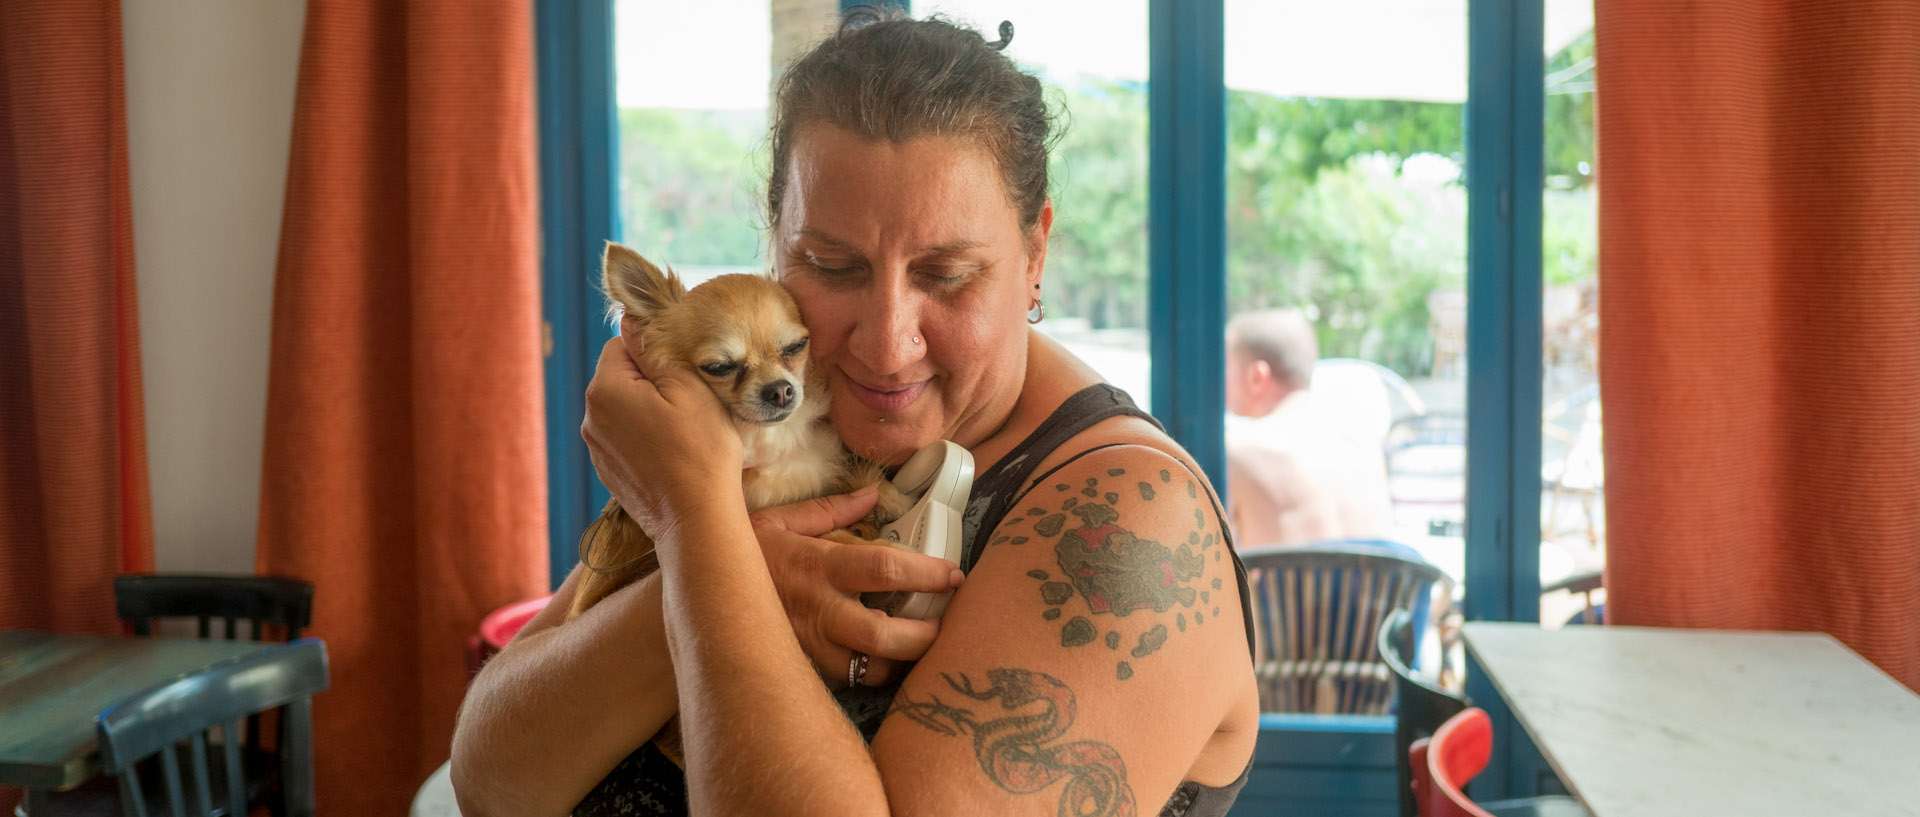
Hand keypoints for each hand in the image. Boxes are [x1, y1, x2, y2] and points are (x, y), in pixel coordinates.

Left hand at [581, 328, 742, 537]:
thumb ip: (655, 349)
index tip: (684, 373)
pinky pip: (625, 438)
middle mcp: (591, 418)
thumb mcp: (687, 387)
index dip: (657, 352)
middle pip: (621, 377)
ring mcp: (597, 448)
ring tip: (683, 431)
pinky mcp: (609, 472)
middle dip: (652, 381)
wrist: (696, 519)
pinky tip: (673, 454)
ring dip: (649, 410)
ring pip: (624, 408)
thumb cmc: (700, 452)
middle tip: (689, 401)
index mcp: (605, 390)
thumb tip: (631, 319)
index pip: (622, 345)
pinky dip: (646, 438)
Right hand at [751, 489, 965, 688]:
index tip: (954, 575)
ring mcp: (809, 647)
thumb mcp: (779, 520)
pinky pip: (847, 680)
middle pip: (886, 636)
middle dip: (925, 634)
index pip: (885, 570)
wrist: (694, 596)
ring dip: (902, 662)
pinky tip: (886, 660)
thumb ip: (830, 509)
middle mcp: (818, 611)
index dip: (927, 575)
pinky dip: (873, 674)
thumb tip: (873, 495)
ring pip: (870, 669)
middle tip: (946, 623)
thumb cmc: (741, 555)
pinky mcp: (802, 669)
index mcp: (819, 566)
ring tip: (921, 645)